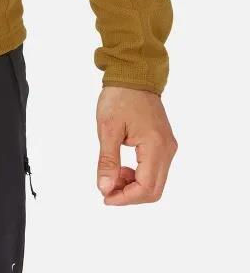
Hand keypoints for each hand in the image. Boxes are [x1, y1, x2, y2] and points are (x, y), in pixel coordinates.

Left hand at [95, 86, 177, 204]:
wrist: (134, 74)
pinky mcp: (164, 144)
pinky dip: (139, 176)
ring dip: (134, 186)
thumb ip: (107, 160)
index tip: (105, 196)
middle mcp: (167, 150)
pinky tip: (122, 168)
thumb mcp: (108, 128)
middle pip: (154, 190)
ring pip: (155, 182)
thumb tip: (104, 188)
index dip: (125, 198)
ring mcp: (168, 147)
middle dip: (130, 195)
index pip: (146, 187)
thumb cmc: (120, 97)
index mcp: (156, 146)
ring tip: (112, 175)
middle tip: (107, 189)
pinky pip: (155, 170)